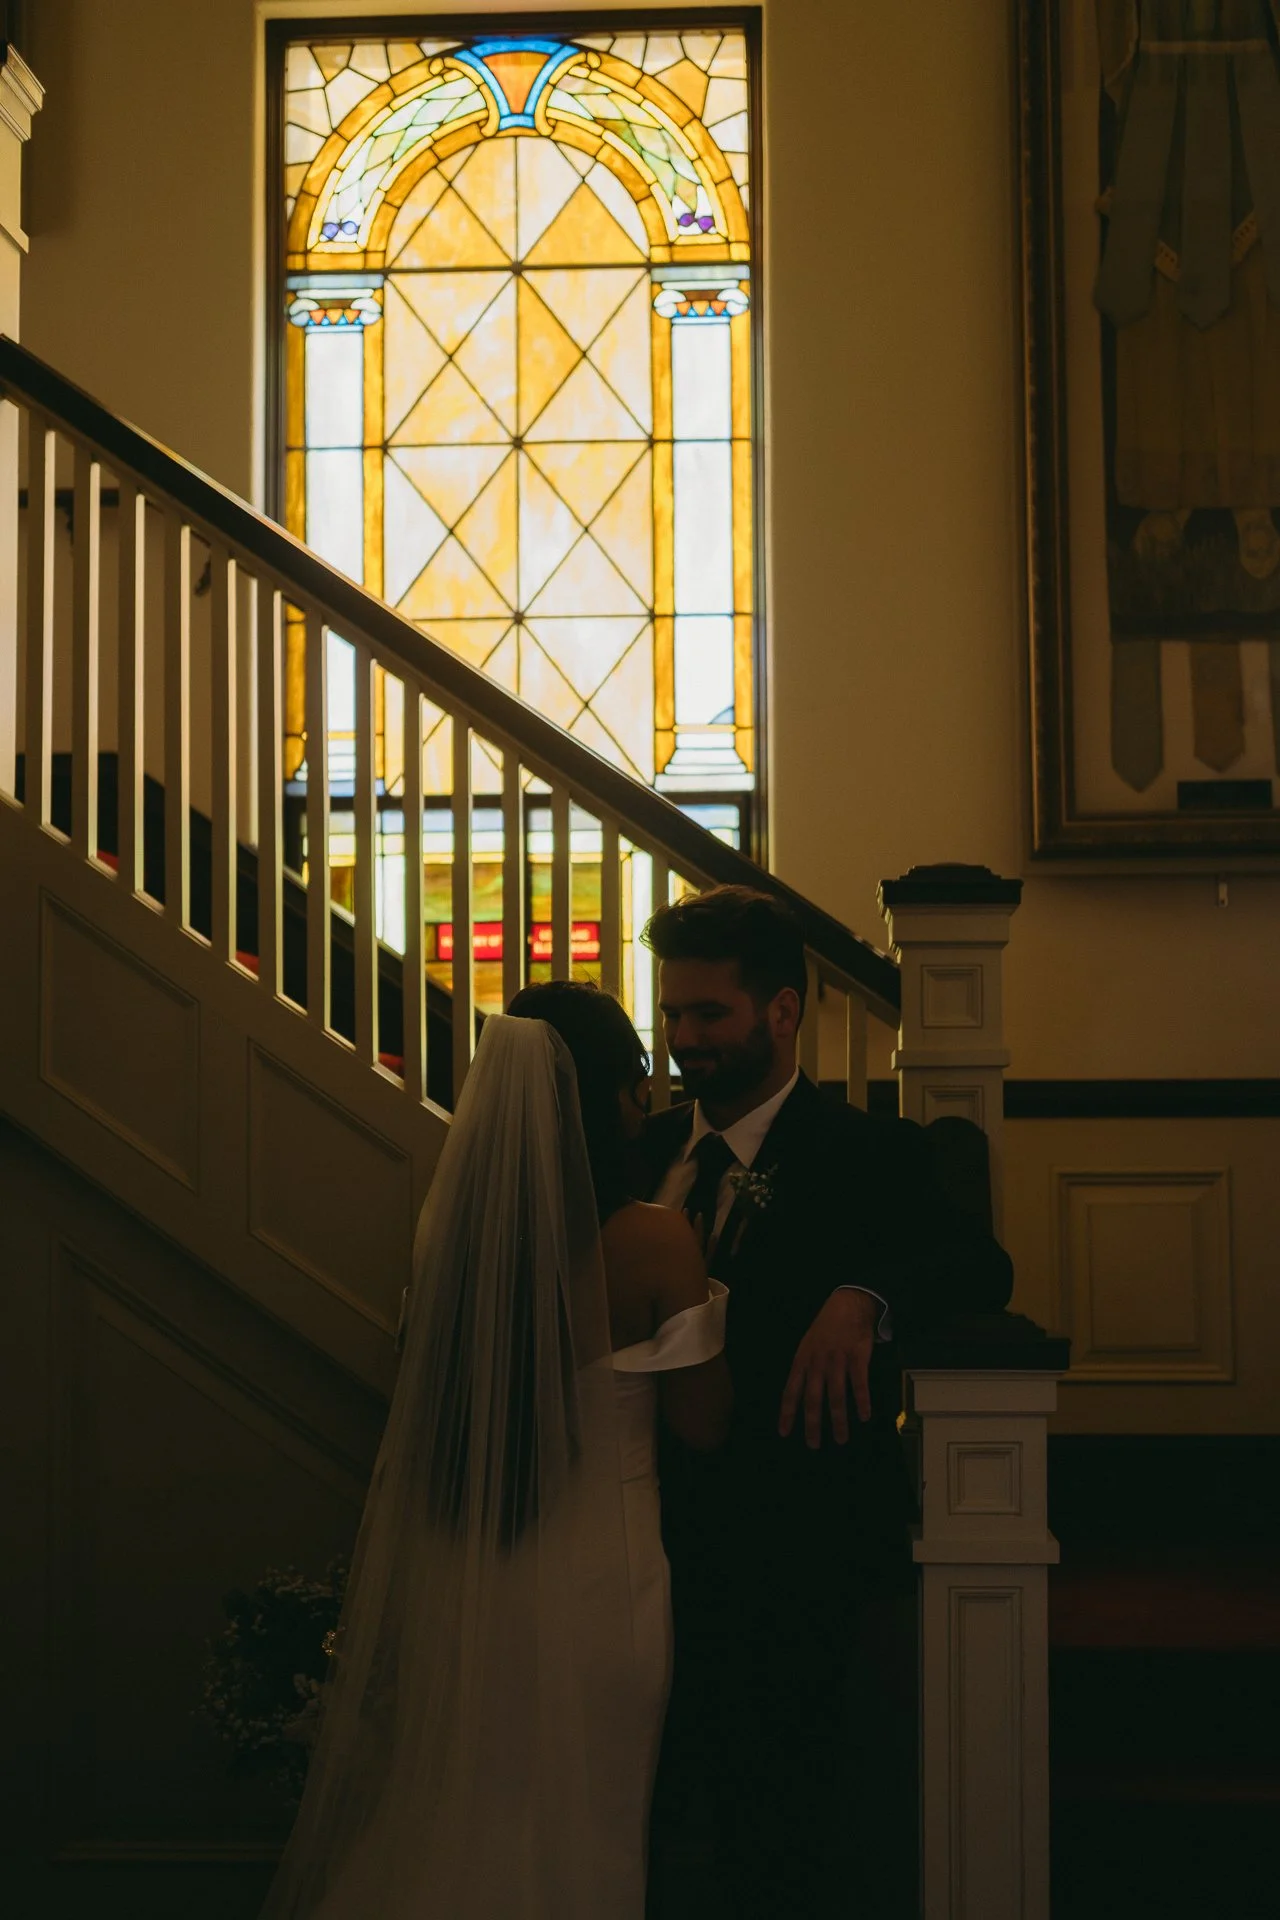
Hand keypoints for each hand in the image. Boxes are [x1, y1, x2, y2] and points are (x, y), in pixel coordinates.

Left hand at [779, 1288, 876, 1447]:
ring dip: (838, 1419)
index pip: (791, 1390)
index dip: (787, 1412)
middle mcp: (817, 1363)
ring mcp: (837, 1360)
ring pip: (836, 1395)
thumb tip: (799, 1396)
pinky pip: (859, 1382)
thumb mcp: (806, 1345)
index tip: (784, 1432)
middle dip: (812, 1424)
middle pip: (813, 1398)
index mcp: (802, 1360)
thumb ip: (804, 1369)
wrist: (848, 1305)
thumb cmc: (825, 1328)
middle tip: (813, 1445)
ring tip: (841, 1438)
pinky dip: (862, 1400)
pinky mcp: (857, 1357)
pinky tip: (864, 1415)